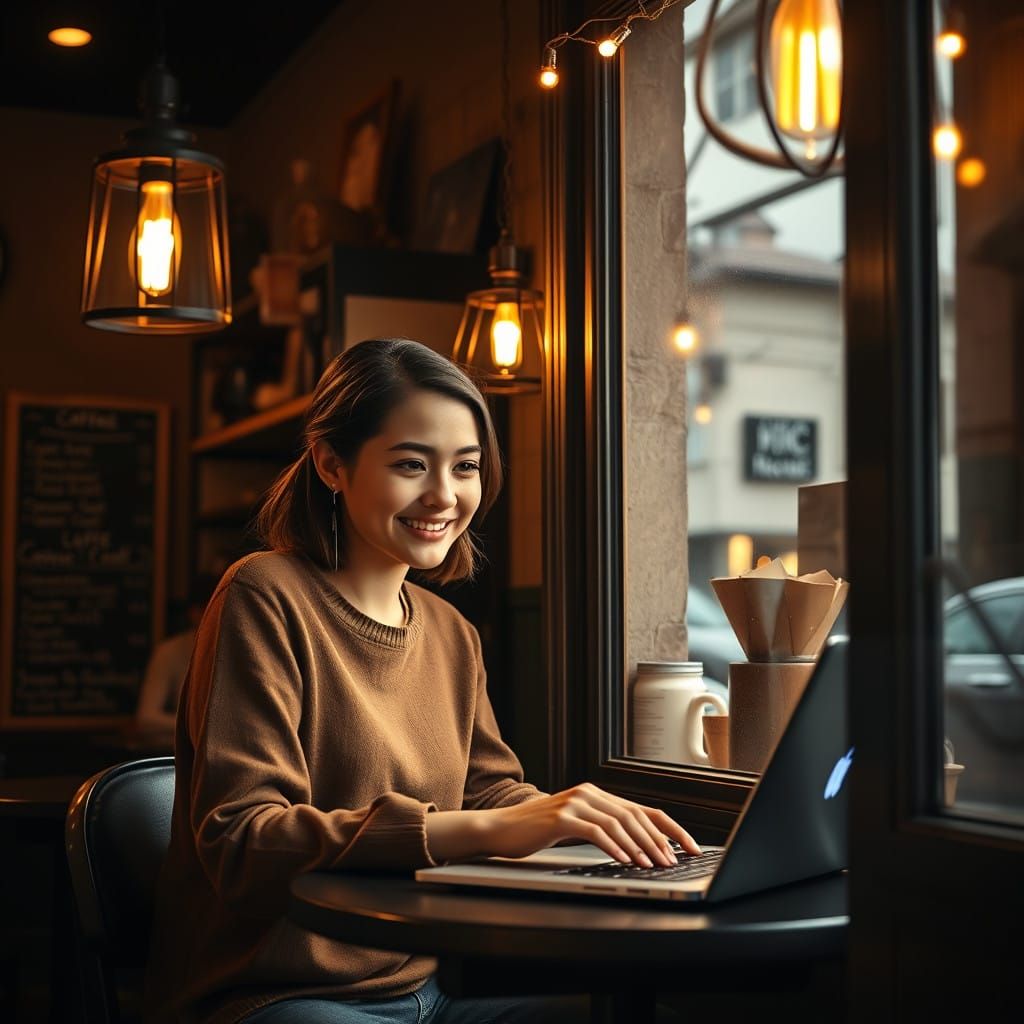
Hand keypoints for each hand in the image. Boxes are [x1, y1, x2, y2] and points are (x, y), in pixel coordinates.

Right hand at [426, 783, 694, 867]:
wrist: (500, 829)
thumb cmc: (536, 831)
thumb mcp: (575, 827)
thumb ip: (603, 829)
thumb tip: (641, 849)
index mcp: (596, 794)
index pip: (643, 810)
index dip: (670, 828)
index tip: (690, 847)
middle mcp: (588, 793)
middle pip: (635, 815)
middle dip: (659, 841)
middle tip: (674, 861)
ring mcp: (574, 803)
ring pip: (619, 823)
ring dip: (640, 846)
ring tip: (654, 864)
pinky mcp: (561, 817)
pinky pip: (596, 832)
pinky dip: (615, 847)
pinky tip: (625, 861)